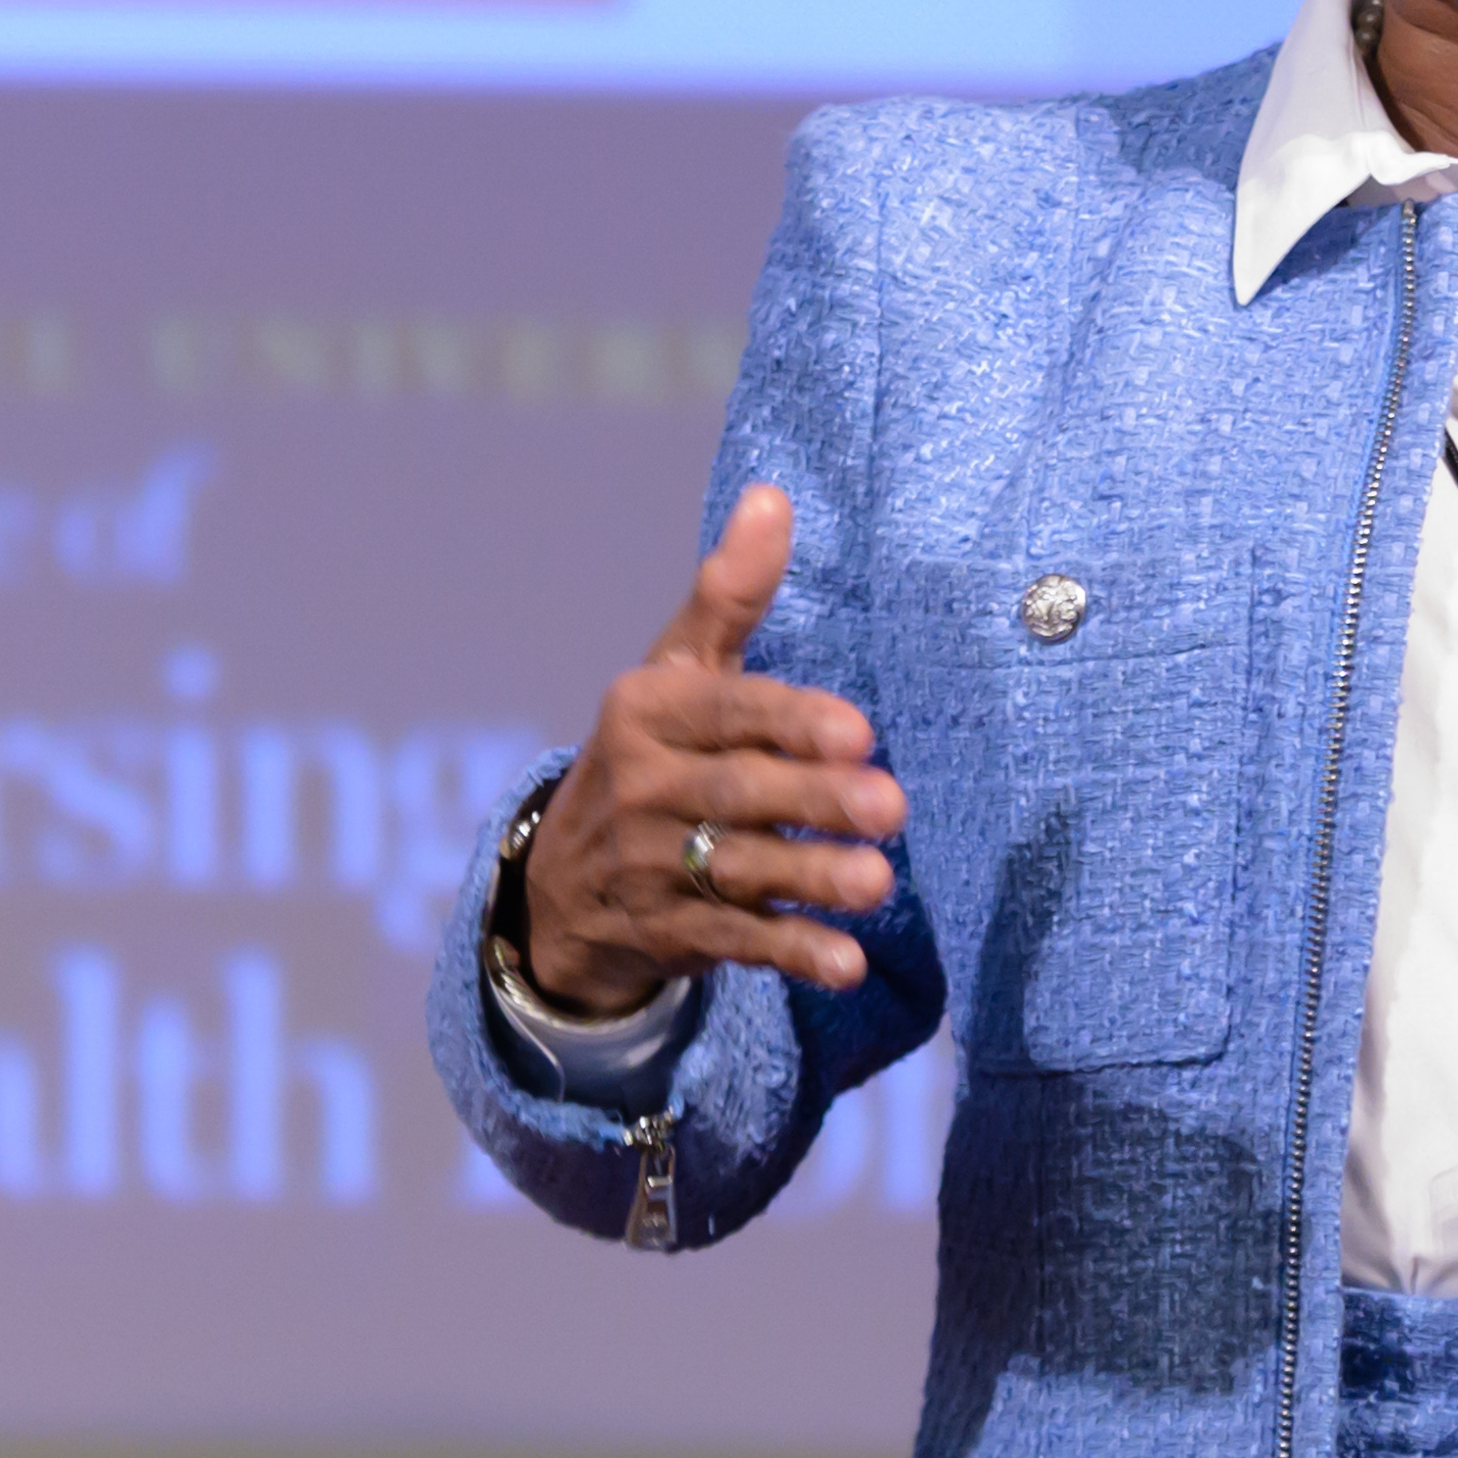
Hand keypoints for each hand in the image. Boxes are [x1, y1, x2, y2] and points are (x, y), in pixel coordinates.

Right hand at [519, 486, 904, 1008]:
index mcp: (643, 711)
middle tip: (892, 807)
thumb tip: (772, 495)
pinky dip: (787, 953)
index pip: (725, 711)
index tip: (858, 731)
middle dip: (813, 802)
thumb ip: (728, 595)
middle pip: (736, 794)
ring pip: (737, 870)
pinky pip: (733, 944)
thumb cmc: (655, 750)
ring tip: (878, 882)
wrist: (565, 882)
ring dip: (809, 879)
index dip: (789, 722)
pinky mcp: (669, 934)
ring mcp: (648, 866)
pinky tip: (843, 961)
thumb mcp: (678, 671)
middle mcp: (638, 787)